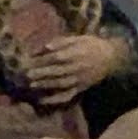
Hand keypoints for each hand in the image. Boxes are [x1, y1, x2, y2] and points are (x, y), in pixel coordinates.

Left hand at [5, 29, 127, 103]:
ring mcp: (78, 80)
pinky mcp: (80, 88)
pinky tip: (44, 100)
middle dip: (41, 73)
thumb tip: (45, 46)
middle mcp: (76, 68)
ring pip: (60, 83)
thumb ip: (62, 42)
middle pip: (56, 71)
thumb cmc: (92, 45)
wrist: (111, 58)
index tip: (29, 60)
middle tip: (26, 74)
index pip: (56, 57)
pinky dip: (55, 99)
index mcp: (75, 54)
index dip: (42, 59)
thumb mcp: (79, 38)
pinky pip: (67, 95)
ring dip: (45, 85)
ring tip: (32, 85)